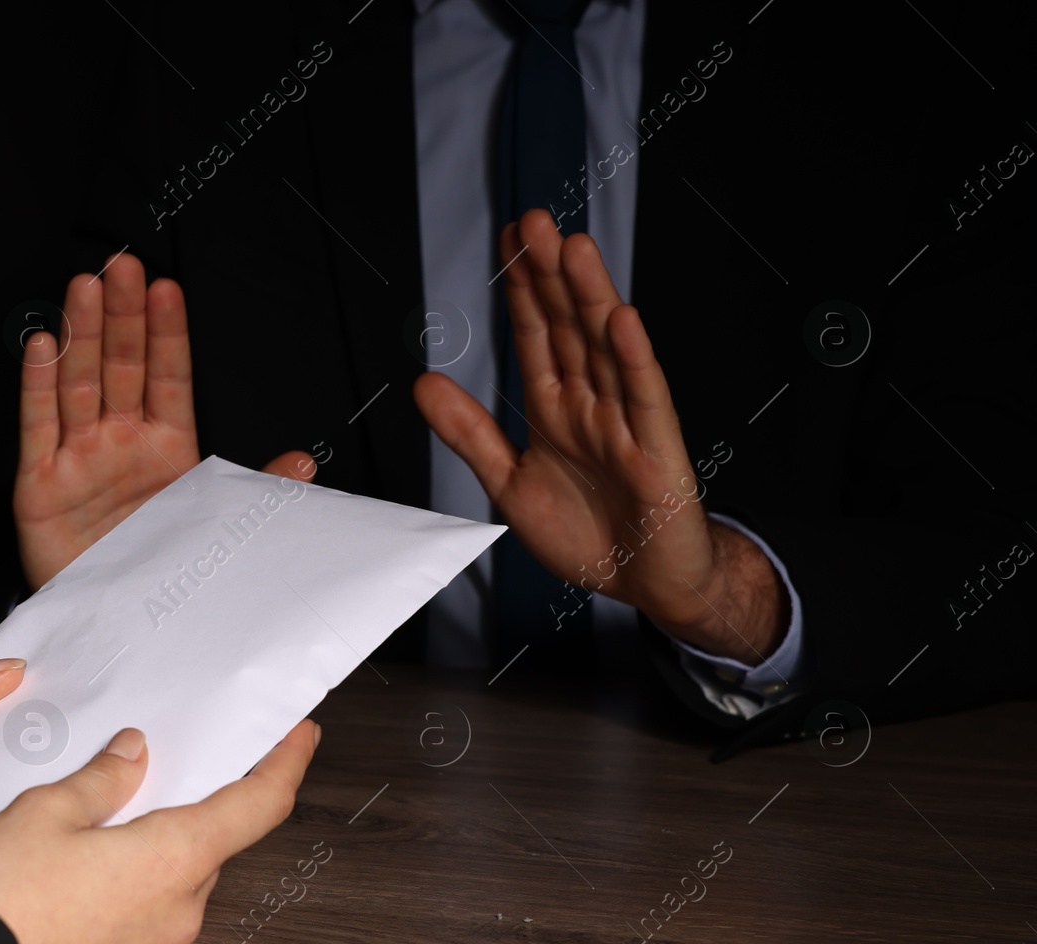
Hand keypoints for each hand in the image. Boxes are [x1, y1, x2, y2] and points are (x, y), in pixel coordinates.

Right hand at [0, 718, 318, 943]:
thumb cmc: (3, 903)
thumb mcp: (47, 811)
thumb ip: (102, 778)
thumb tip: (133, 755)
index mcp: (176, 859)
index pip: (260, 805)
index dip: (285, 764)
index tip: (298, 735)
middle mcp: (179, 910)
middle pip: (212, 841)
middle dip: (194, 802)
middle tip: (164, 763)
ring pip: (175, 878)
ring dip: (155, 845)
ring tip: (104, 815)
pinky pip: (146, 913)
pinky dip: (131, 883)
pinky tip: (85, 867)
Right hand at [14, 252, 314, 589]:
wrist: (114, 628)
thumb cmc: (159, 575)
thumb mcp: (217, 529)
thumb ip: (255, 491)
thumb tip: (303, 464)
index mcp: (166, 450)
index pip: (168, 377)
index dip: (166, 333)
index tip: (168, 290)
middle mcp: (120, 445)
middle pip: (120, 367)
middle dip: (121, 315)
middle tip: (123, 268)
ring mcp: (79, 460)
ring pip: (78, 383)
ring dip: (81, 333)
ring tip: (86, 288)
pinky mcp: (41, 485)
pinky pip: (39, 428)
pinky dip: (39, 387)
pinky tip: (43, 346)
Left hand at [413, 209, 789, 661]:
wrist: (644, 586)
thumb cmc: (589, 534)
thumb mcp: (510, 483)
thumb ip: (470, 433)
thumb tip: (423, 383)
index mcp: (557, 410)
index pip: (537, 336)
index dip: (523, 289)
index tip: (509, 240)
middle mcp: (593, 406)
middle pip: (569, 328)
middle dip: (551, 275)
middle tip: (532, 221)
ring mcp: (627, 424)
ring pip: (605, 350)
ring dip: (590, 299)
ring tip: (574, 248)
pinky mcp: (657, 453)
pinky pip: (644, 401)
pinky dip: (633, 361)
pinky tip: (622, 322)